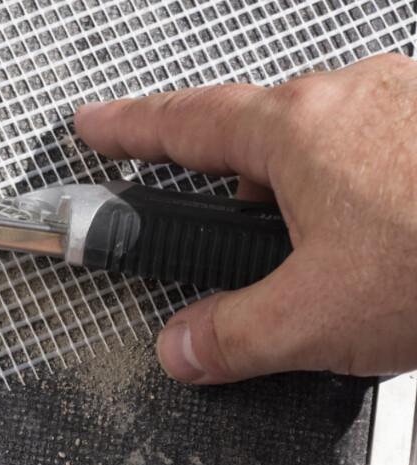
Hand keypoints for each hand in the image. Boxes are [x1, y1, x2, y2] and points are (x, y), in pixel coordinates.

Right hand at [74, 53, 416, 383]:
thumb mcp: (317, 319)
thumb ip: (232, 336)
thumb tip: (183, 347)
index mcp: (300, 132)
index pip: (185, 123)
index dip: (129, 127)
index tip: (95, 125)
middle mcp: (355, 100)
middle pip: (259, 137)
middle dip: (229, 185)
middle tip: (217, 235)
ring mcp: (409, 108)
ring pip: (324, 150)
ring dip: (301, 200)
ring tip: (313, 261)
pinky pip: (378, 158)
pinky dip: (358, 200)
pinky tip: (380, 248)